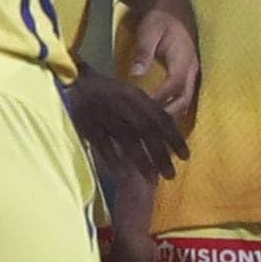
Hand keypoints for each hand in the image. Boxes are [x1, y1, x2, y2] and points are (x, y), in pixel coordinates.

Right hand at [62, 71, 189, 181]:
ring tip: (153, 180)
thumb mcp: (131, 94)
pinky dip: (114, 160)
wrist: (74, 81)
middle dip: (161, 154)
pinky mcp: (88, 125)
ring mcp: (106, 115)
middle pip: (147, 132)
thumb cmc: (107, 90)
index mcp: (136, 96)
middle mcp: (124, 105)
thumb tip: (170, 128)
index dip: (174, 138)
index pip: (161, 118)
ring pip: (128, 140)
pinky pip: (104, 145)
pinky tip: (124, 175)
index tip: (186, 156)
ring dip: (142, 161)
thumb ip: (147, 109)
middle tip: (172, 174)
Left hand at [126, 2, 199, 117]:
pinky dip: (174, 109)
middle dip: (168, 114)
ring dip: (172, 115)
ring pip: (186, 101)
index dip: (161, 99)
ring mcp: (192, 73)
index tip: (144, 109)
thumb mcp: (149, 33)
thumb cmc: (159, 19)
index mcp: (183, 58)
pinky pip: (184, 97)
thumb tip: (135, 74)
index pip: (174, 85)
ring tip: (154, 129)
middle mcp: (192, 69)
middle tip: (148, 127)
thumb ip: (143, 53)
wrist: (173, 9)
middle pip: (184, 99)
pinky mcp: (188, 75)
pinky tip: (161, 119)